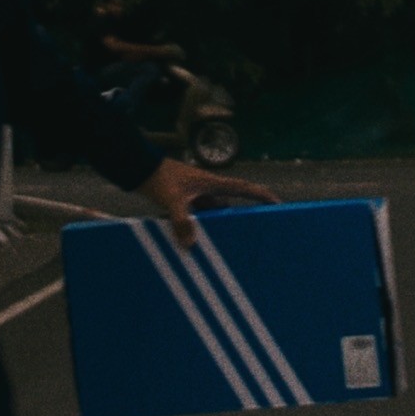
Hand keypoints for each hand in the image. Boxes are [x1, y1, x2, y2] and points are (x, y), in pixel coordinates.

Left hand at [140, 158, 278, 249]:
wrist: (137, 168)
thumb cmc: (158, 178)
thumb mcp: (171, 200)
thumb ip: (181, 222)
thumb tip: (190, 245)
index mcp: (211, 183)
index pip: (243, 188)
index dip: (261, 195)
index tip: (277, 203)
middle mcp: (206, 189)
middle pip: (229, 206)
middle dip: (239, 220)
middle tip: (251, 236)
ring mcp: (195, 195)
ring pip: (212, 214)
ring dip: (215, 227)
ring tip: (224, 247)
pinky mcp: (183, 201)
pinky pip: (196, 217)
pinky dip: (197, 228)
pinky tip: (195, 243)